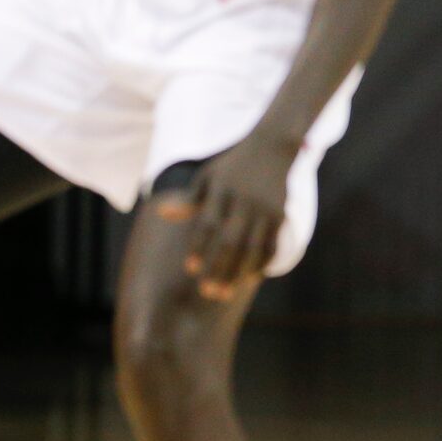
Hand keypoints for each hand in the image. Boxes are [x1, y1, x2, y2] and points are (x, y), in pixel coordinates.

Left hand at [153, 132, 294, 301]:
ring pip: (252, 248)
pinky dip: (261, 263)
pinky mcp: (280, 215)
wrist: (272, 148)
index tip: (190, 269)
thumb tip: (160, 213)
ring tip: (224, 293)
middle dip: (219, 268)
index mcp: (221, 191)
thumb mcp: (208, 178)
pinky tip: (248, 278)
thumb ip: (188, 200)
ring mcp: (264, 209)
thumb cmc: (232, 167)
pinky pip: (271, 244)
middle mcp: (244, 201)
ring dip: (239, 273)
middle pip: (230, 241)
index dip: (199, 247)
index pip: (208, 224)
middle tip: (207, 293)